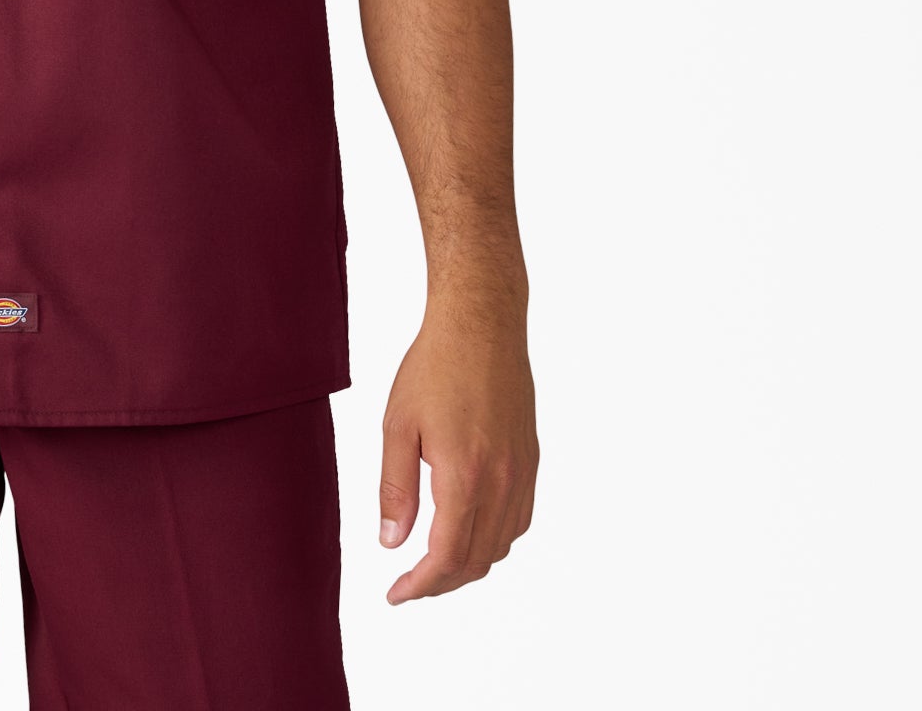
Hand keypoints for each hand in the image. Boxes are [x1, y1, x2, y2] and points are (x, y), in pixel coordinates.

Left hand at [377, 304, 536, 602]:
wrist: (481, 326)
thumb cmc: (434, 368)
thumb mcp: (397, 425)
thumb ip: (395, 489)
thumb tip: (391, 543)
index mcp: (463, 475)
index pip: (446, 556)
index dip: (421, 585)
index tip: (396, 594)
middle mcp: (501, 482)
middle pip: (476, 560)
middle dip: (442, 583)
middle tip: (409, 584)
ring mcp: (521, 473)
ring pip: (501, 545)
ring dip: (469, 565)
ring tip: (434, 564)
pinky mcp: (531, 460)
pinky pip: (518, 520)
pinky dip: (494, 540)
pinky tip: (469, 532)